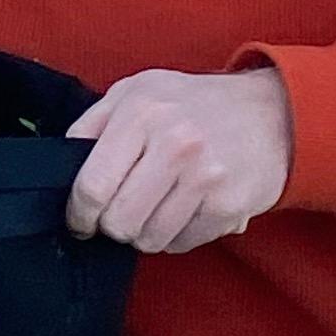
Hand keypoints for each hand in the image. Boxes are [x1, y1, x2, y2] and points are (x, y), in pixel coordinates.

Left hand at [66, 67, 290, 254]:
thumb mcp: (137, 91)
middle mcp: (174, 143)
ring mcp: (204, 177)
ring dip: (145, 231)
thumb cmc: (194, 104)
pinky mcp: (228, 206)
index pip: (91, 187)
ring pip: (147, 239)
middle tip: (124, 209)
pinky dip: (176, 235)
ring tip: (158, 205)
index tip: (81, 220)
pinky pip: (180, 244)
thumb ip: (93, 123)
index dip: (79, 214)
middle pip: (117, 221)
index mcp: (141, 112)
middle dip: (113, 224)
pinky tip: (186, 208)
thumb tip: (62, 164)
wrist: (273, 114)